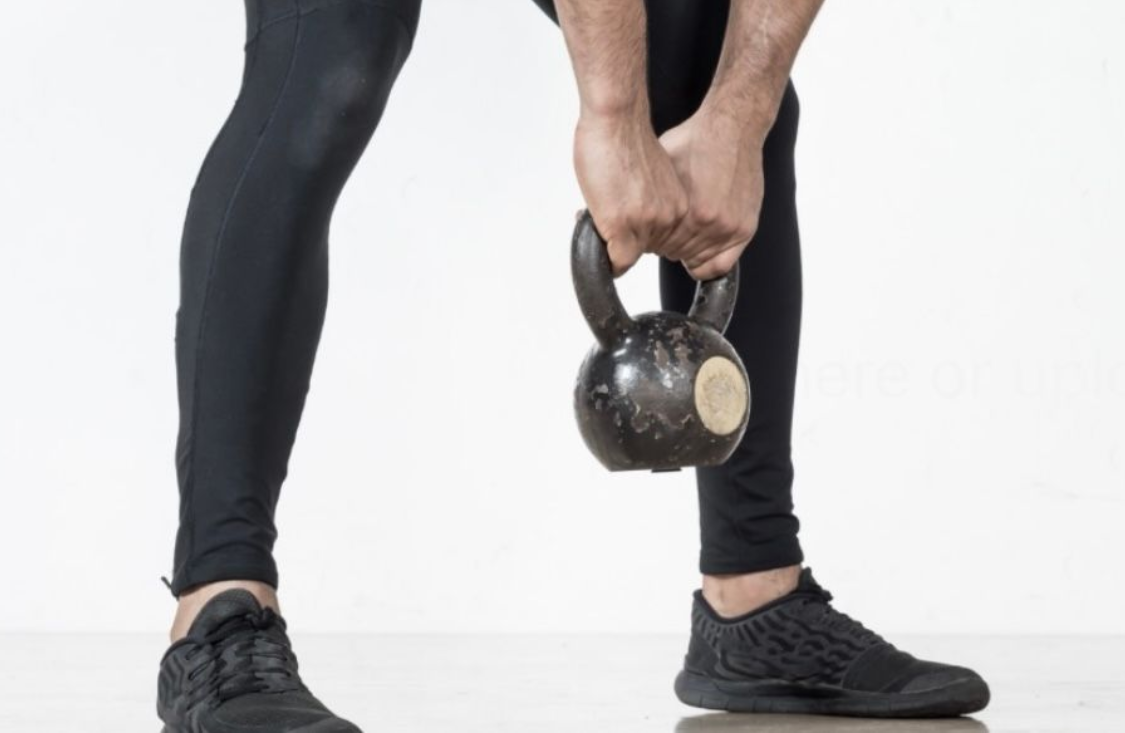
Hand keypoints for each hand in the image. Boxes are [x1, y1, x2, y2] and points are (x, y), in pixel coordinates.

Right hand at [573, 110, 687, 275]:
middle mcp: (668, 219)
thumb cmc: (626, 139)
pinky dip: (602, 258)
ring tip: (600, 211)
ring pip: (627, 257)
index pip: (660, 242)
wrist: (616, 119)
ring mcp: (646, 225)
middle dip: (621, 238)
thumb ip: (647, 203)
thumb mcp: (649, 179)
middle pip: (642, 250)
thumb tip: (631, 217)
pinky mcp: (623, 227)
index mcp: (678, 206)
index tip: (624, 220)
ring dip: (608, 243)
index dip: (636, 233)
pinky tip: (595, 231)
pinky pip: (616, 263)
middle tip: (608, 213)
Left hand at [659, 109, 766, 280]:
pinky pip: (723, 264)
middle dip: (667, 243)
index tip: (649, 231)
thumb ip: (649, 196)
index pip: (656, 246)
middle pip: (675, 254)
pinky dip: (709, 262)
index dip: (649, 238)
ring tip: (684, 232)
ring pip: (698, 262)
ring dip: (688, 251)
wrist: (733, 128)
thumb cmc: (694, 142)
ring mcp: (729, 228)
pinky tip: (700, 248)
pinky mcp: (745, 228)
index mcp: (685, 211)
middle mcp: (709, 223)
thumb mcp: (659, 166)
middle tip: (667, 230)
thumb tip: (628, 216)